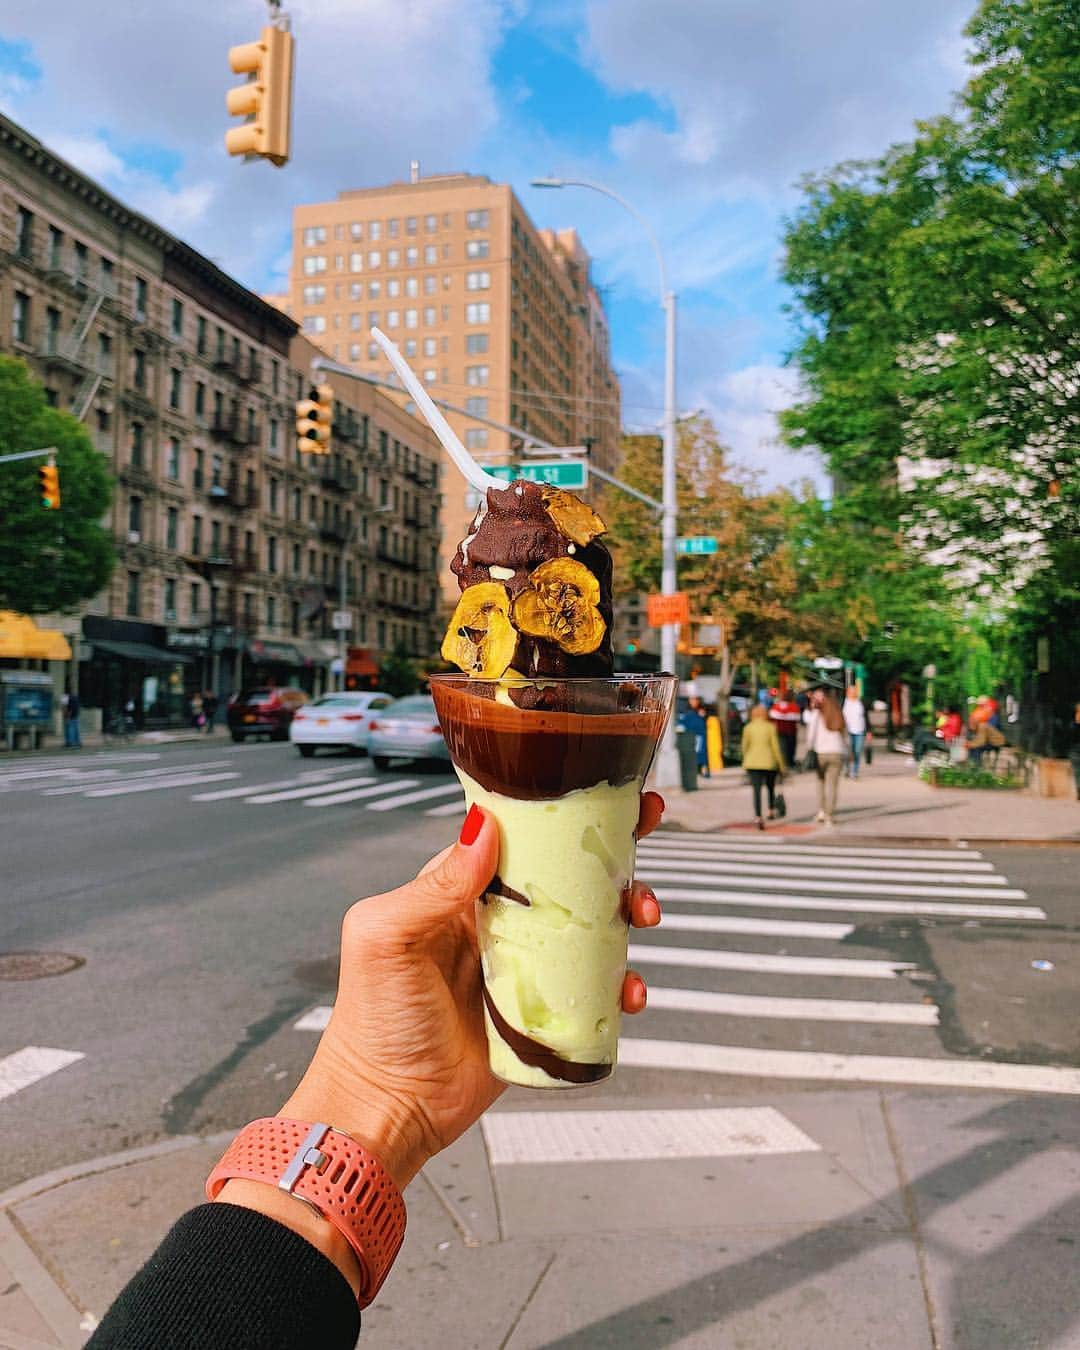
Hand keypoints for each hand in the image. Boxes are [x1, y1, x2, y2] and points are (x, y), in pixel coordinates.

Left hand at [278, 792, 666, 1190]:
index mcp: (457, 892)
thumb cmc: (372, 1020)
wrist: (388, 1107)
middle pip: (565, 875)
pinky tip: (629, 989)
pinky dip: (621, 984)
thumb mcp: (388, 938)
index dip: (558, 812)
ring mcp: (523, 967)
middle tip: (646, 832)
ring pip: (589, 927)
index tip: (602, 791)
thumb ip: (434, 885)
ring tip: (644, 915)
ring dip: (626, 913)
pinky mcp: (542, 1013)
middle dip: (610, 851)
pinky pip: (593, 989)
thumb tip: (482, 826)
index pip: (516, 838)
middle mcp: (495, 922)